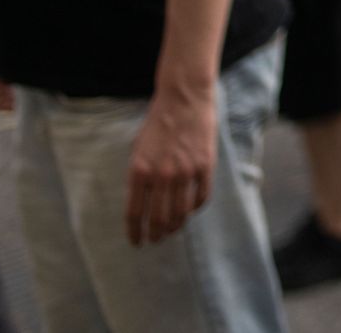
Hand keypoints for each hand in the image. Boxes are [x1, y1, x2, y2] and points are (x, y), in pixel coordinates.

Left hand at [125, 83, 216, 246]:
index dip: (135, 232)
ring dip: (175, 227)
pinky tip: (189, 210)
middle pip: (159, 218)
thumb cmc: (157, 124)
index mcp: (139, 171)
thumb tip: (142, 206)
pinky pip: (201, 198)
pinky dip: (194, 209)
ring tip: (172, 231)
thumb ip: (139, 178)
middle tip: (156, 240)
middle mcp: (161, 174)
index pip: (135, 213)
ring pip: (181, 213)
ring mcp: (185, 171)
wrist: (184, 98)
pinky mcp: (205, 166)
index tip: (137, 242)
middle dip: (156, 234)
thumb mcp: (138, 150)